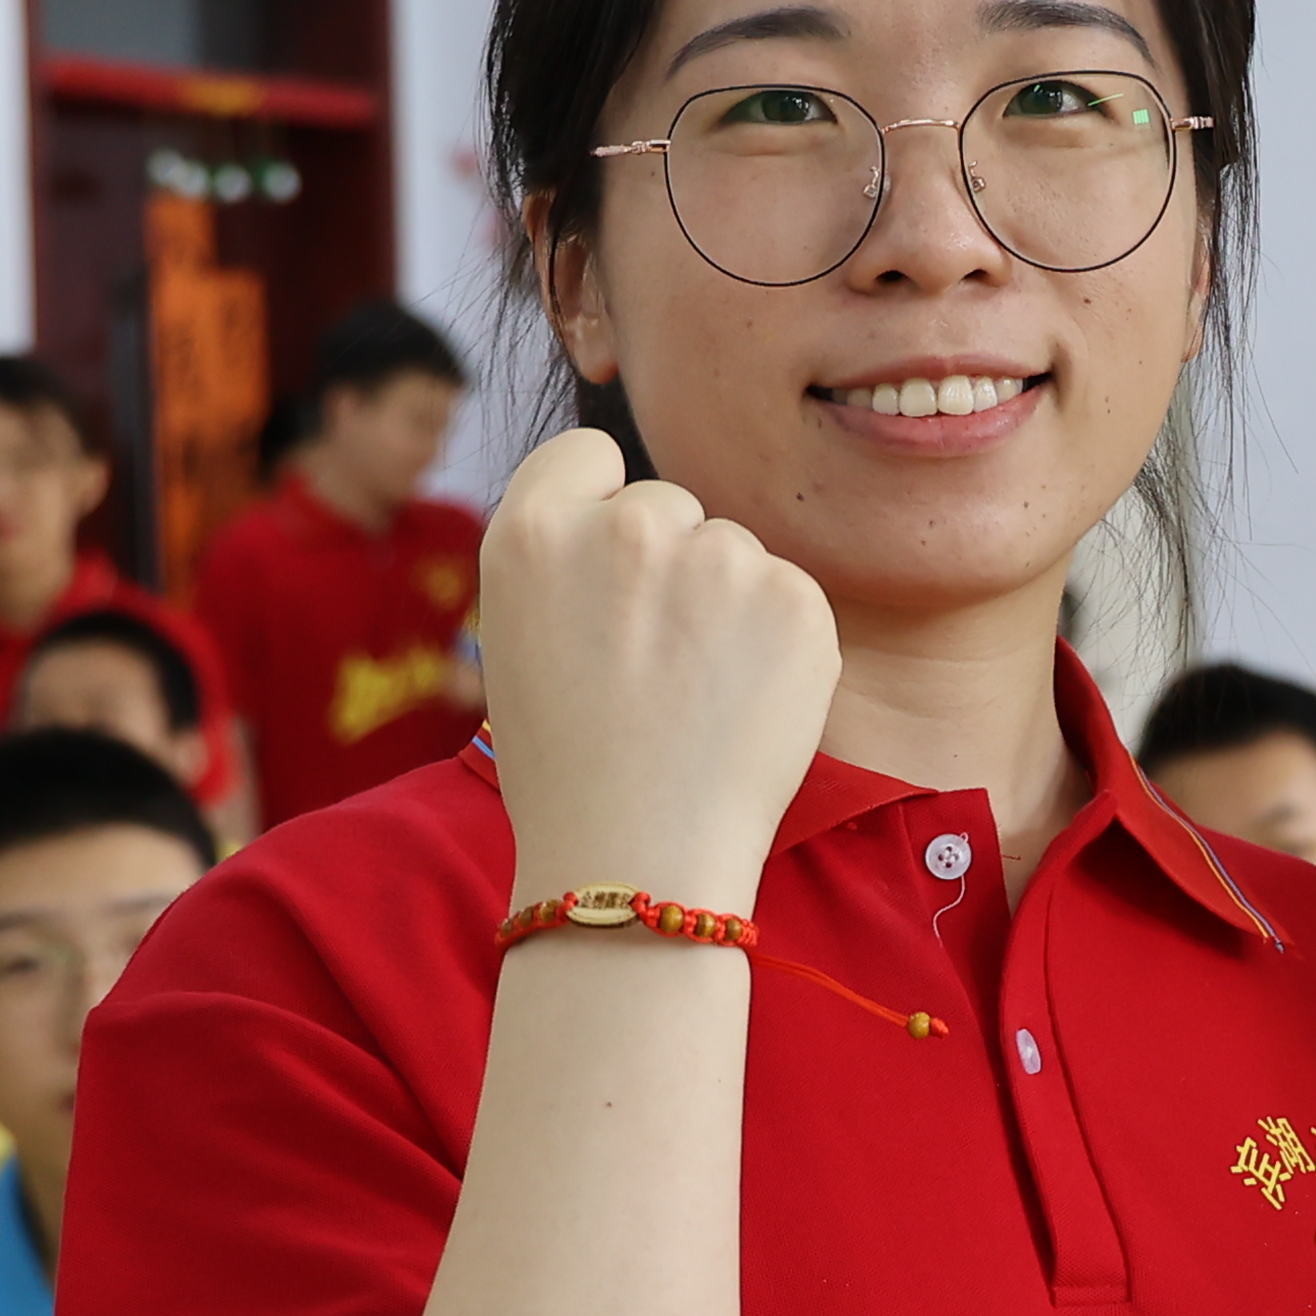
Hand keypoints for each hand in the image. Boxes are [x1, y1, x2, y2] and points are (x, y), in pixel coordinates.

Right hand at [479, 429, 838, 912]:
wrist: (635, 860)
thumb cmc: (568, 767)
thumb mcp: (520, 641)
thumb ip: (567, 560)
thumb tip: (624, 517)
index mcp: (532, 531)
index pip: (586, 455)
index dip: (599, 505)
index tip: (609, 567)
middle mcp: (626, 525)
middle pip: (668, 505)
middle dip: (669, 565)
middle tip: (651, 664)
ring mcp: (717, 557)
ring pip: (733, 552)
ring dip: (726, 606)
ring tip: (695, 697)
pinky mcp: (795, 598)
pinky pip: (789, 596)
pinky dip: (779, 643)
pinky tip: (743, 706)